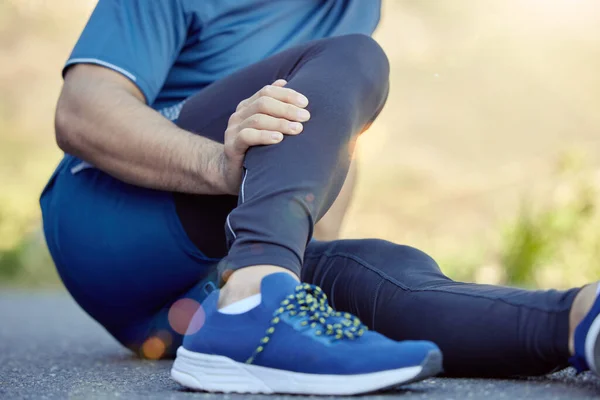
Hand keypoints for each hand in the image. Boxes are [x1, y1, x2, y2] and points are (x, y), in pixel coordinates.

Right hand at [218, 79, 309, 194]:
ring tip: (297, 129)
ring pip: (257, 119)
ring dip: (280, 122)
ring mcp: (233, 130)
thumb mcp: (264, 125)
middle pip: (263, 103)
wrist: (231, 173)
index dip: (287, 94)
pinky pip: (247, 136)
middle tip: (305, 117)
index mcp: (247, 106)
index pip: (267, 91)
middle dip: (287, 108)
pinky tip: (279, 139)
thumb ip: (273, 106)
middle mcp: (239, 115)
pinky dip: (264, 136)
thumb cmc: (255, 148)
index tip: (305, 103)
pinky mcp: (231, 147)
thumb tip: (284, 81)